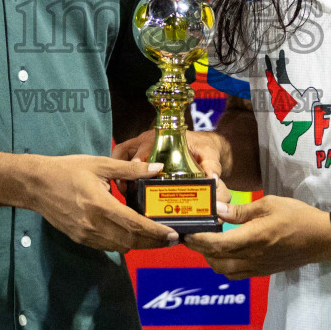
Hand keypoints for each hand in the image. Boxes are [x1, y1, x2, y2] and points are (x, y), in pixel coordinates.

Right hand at [26, 155, 179, 251]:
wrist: (36, 185)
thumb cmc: (68, 170)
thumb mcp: (100, 164)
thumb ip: (131, 169)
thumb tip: (158, 168)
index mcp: (101, 206)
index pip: (136, 225)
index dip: (157, 233)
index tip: (173, 235)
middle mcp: (95, 225)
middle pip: (131, 242)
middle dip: (153, 243)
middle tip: (170, 239)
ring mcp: (86, 235)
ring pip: (120, 247)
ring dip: (139, 245)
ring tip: (154, 237)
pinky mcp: (80, 239)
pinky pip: (107, 246)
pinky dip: (122, 243)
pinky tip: (130, 234)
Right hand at [112, 130, 231, 203]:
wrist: (202, 143)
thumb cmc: (203, 146)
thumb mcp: (208, 154)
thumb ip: (211, 166)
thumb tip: (212, 179)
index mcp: (161, 137)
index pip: (142, 150)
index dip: (136, 166)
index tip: (134, 181)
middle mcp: (147, 139)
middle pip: (125, 153)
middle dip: (123, 171)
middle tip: (125, 191)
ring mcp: (141, 145)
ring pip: (120, 155)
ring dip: (118, 171)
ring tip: (123, 192)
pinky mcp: (139, 152)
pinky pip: (122, 159)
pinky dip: (120, 171)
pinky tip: (125, 188)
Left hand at [181, 195, 330, 278]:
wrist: (321, 239)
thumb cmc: (297, 216)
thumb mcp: (269, 204)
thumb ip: (240, 210)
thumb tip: (217, 209)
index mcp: (253, 238)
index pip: (217, 244)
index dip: (197, 240)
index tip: (185, 232)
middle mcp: (252, 257)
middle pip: (215, 260)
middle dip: (199, 249)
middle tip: (192, 235)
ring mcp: (258, 267)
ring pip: (224, 270)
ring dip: (211, 258)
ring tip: (207, 242)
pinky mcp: (263, 271)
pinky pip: (236, 274)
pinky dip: (224, 265)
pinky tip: (225, 252)